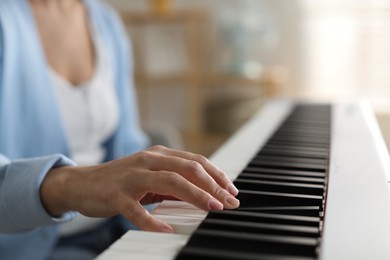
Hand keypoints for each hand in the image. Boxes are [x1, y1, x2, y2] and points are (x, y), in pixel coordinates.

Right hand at [40, 145, 238, 232]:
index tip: (232, 191)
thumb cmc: (122, 180)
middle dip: (212, 185)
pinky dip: (154, 220)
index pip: (195, 161)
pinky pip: (137, 210)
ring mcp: (132, 177)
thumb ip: (175, 182)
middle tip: (229, 201)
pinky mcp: (117, 196)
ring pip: (169, 182)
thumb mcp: (151, 176)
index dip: (217, 175)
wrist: (82, 183)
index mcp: (159, 155)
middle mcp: (148, 161)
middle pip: (187, 169)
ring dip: (194, 195)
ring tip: (212, 208)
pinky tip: (167, 229)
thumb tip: (205, 194)